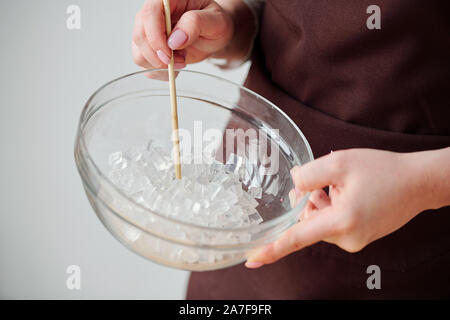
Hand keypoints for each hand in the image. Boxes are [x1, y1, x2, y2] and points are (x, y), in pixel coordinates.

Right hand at [132, 0, 233, 70]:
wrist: (213, 35)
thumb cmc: (214, 23)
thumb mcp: (215, 21)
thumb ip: (195, 24)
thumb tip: (175, 39)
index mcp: (167, 0)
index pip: (150, 14)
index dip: (156, 37)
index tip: (170, 55)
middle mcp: (153, 13)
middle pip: (140, 36)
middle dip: (158, 56)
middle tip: (181, 61)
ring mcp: (148, 31)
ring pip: (139, 53)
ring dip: (159, 65)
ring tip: (182, 61)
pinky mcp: (148, 48)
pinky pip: (144, 64)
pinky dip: (159, 72)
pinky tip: (175, 67)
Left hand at [245, 148, 437, 267]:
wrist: (418, 183)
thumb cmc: (384, 171)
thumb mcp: (339, 163)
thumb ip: (308, 174)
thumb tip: (293, 187)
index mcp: (340, 222)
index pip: (296, 239)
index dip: (272, 249)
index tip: (251, 259)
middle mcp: (346, 239)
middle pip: (306, 223)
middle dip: (304, 202)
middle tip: (319, 184)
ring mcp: (353, 241)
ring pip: (317, 222)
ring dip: (318, 202)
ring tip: (336, 186)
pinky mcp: (357, 237)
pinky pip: (330, 223)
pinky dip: (329, 208)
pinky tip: (340, 193)